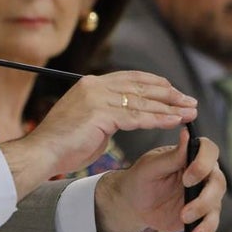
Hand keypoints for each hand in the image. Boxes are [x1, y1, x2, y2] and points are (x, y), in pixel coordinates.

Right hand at [1, 71, 197, 192]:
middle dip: (168, 94)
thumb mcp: (88, 123)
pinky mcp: (100, 113)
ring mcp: (96, 98)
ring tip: (189, 112)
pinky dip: (158, 119)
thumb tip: (122, 119)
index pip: (129, 78)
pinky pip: (137, 116)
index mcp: (90, 84)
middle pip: (140, 87)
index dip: (155, 83)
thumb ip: (106, 117)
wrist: (42, 152)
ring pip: (142, 101)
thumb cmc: (62, 145)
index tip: (173, 91)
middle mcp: (94, 86)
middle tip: (189, 101)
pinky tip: (174, 121)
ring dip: (169, 107)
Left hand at [94, 127, 222, 231]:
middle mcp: (203, 177)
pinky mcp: (199, 218)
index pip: (210, 152)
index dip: (204, 164)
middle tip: (185, 214)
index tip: (188, 179)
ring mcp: (203, 198)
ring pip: (216, 209)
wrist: (132, 202)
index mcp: (191, 157)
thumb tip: (186, 132)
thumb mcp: (151, 166)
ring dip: (207, 224)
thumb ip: (172, 155)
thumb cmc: (140, 178)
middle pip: (218, 185)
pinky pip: (209, 229)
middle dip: (204, 202)